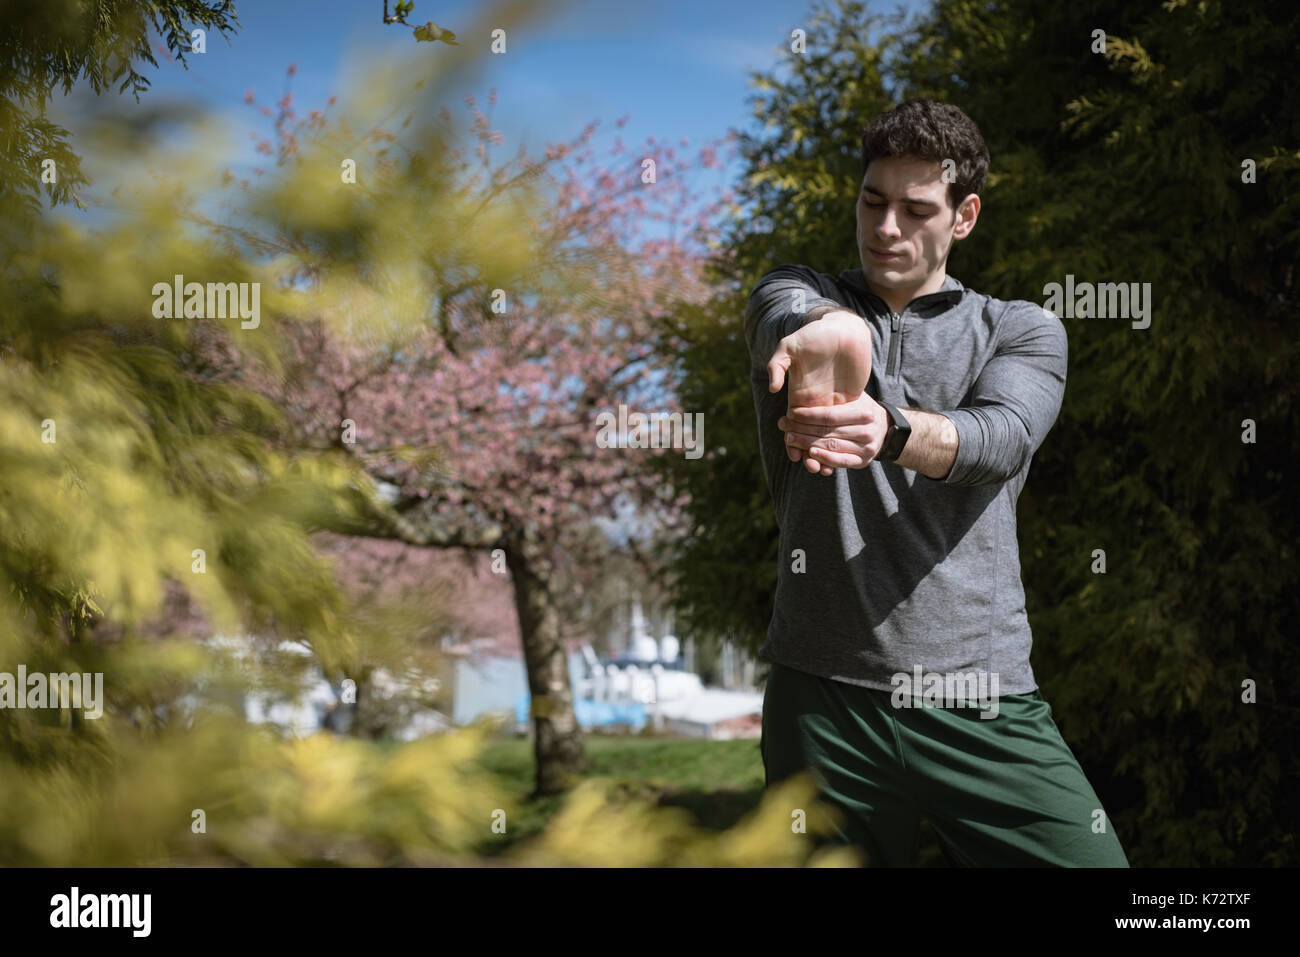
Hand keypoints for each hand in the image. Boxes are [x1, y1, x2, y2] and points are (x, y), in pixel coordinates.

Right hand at [767, 311, 872, 473]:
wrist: (844, 328)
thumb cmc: (815, 334)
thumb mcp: (791, 346)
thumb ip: (777, 364)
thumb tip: (772, 389)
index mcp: (798, 392)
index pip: (792, 424)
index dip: (792, 441)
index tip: (795, 456)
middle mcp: (814, 400)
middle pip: (809, 433)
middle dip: (808, 452)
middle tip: (812, 468)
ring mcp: (832, 401)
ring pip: (826, 433)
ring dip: (825, 450)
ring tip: (826, 469)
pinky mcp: (850, 399)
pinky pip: (844, 424)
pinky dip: (842, 440)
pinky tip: (844, 456)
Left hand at [778, 393, 889, 471]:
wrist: (886, 430)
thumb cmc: (861, 410)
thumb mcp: (855, 398)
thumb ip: (837, 396)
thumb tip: (807, 385)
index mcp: (863, 412)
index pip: (830, 415)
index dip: (808, 415)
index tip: (790, 413)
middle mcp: (866, 430)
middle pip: (827, 431)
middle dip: (802, 429)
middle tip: (783, 426)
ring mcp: (866, 447)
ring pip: (831, 446)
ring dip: (807, 444)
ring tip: (789, 439)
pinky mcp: (863, 462)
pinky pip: (842, 461)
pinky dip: (826, 459)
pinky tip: (810, 454)